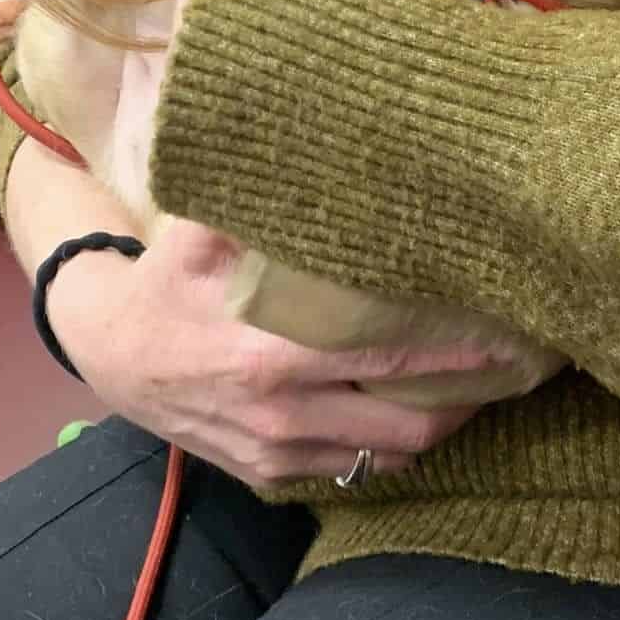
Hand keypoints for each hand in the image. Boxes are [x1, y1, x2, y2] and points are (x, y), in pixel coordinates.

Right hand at [46, 216, 491, 487]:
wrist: (109, 353)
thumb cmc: (165, 284)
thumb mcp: (199, 235)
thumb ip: (255, 200)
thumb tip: (314, 144)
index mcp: (277, 356)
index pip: (394, 363)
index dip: (460, 356)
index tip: (510, 337)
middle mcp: (285, 415)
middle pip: (409, 427)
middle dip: (467, 402)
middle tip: (509, 369)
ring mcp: (278, 453)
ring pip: (386, 457)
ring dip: (433, 428)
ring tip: (472, 392)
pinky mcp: (268, 475)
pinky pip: (347, 471)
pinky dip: (383, 450)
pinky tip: (409, 416)